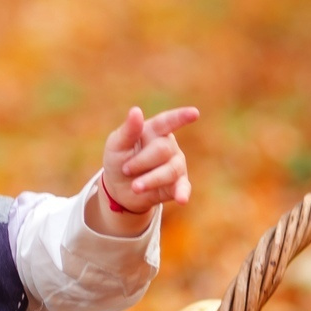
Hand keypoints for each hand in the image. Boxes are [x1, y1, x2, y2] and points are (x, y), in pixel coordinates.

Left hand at [91, 105, 198, 232]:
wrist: (119, 189)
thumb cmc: (118, 160)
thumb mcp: (116, 145)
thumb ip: (128, 130)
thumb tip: (136, 111)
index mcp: (154, 130)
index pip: (168, 121)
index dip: (181, 117)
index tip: (194, 114)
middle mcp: (169, 146)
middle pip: (162, 150)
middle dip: (141, 161)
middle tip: (126, 169)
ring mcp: (176, 164)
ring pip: (170, 170)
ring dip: (150, 180)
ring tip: (135, 187)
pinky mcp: (178, 185)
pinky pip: (183, 188)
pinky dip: (182, 193)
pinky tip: (181, 200)